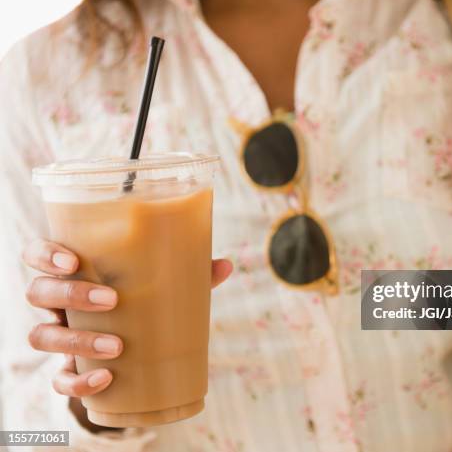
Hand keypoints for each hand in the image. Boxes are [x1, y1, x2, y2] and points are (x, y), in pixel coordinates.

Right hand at [22, 239, 232, 398]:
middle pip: (38, 292)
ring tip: (118, 346)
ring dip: (76, 341)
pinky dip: (78, 383)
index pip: (38, 254)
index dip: (45, 254)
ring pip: (41, 336)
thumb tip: (226, 265)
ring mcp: (59, 336)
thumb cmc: (144, 301)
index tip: (73, 260)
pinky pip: (58, 381)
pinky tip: (106, 379)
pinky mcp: (68, 370)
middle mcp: (57, 303)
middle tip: (112, 300)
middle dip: (69, 294)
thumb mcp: (163, 284)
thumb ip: (190, 273)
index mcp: (74, 272)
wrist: (135, 348)